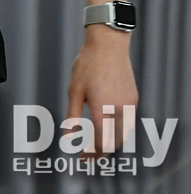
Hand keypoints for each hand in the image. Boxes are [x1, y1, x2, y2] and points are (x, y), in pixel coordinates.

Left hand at [66, 26, 137, 156]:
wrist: (108, 45)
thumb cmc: (88, 64)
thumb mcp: (74, 90)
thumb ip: (72, 116)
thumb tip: (69, 137)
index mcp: (102, 109)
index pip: (99, 142)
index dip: (91, 153)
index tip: (82, 157)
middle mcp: (119, 110)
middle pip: (113, 142)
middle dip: (101, 151)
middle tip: (89, 154)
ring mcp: (129, 105)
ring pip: (123, 134)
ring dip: (111, 142)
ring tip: (97, 142)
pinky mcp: (134, 99)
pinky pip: (128, 121)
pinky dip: (119, 130)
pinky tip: (108, 126)